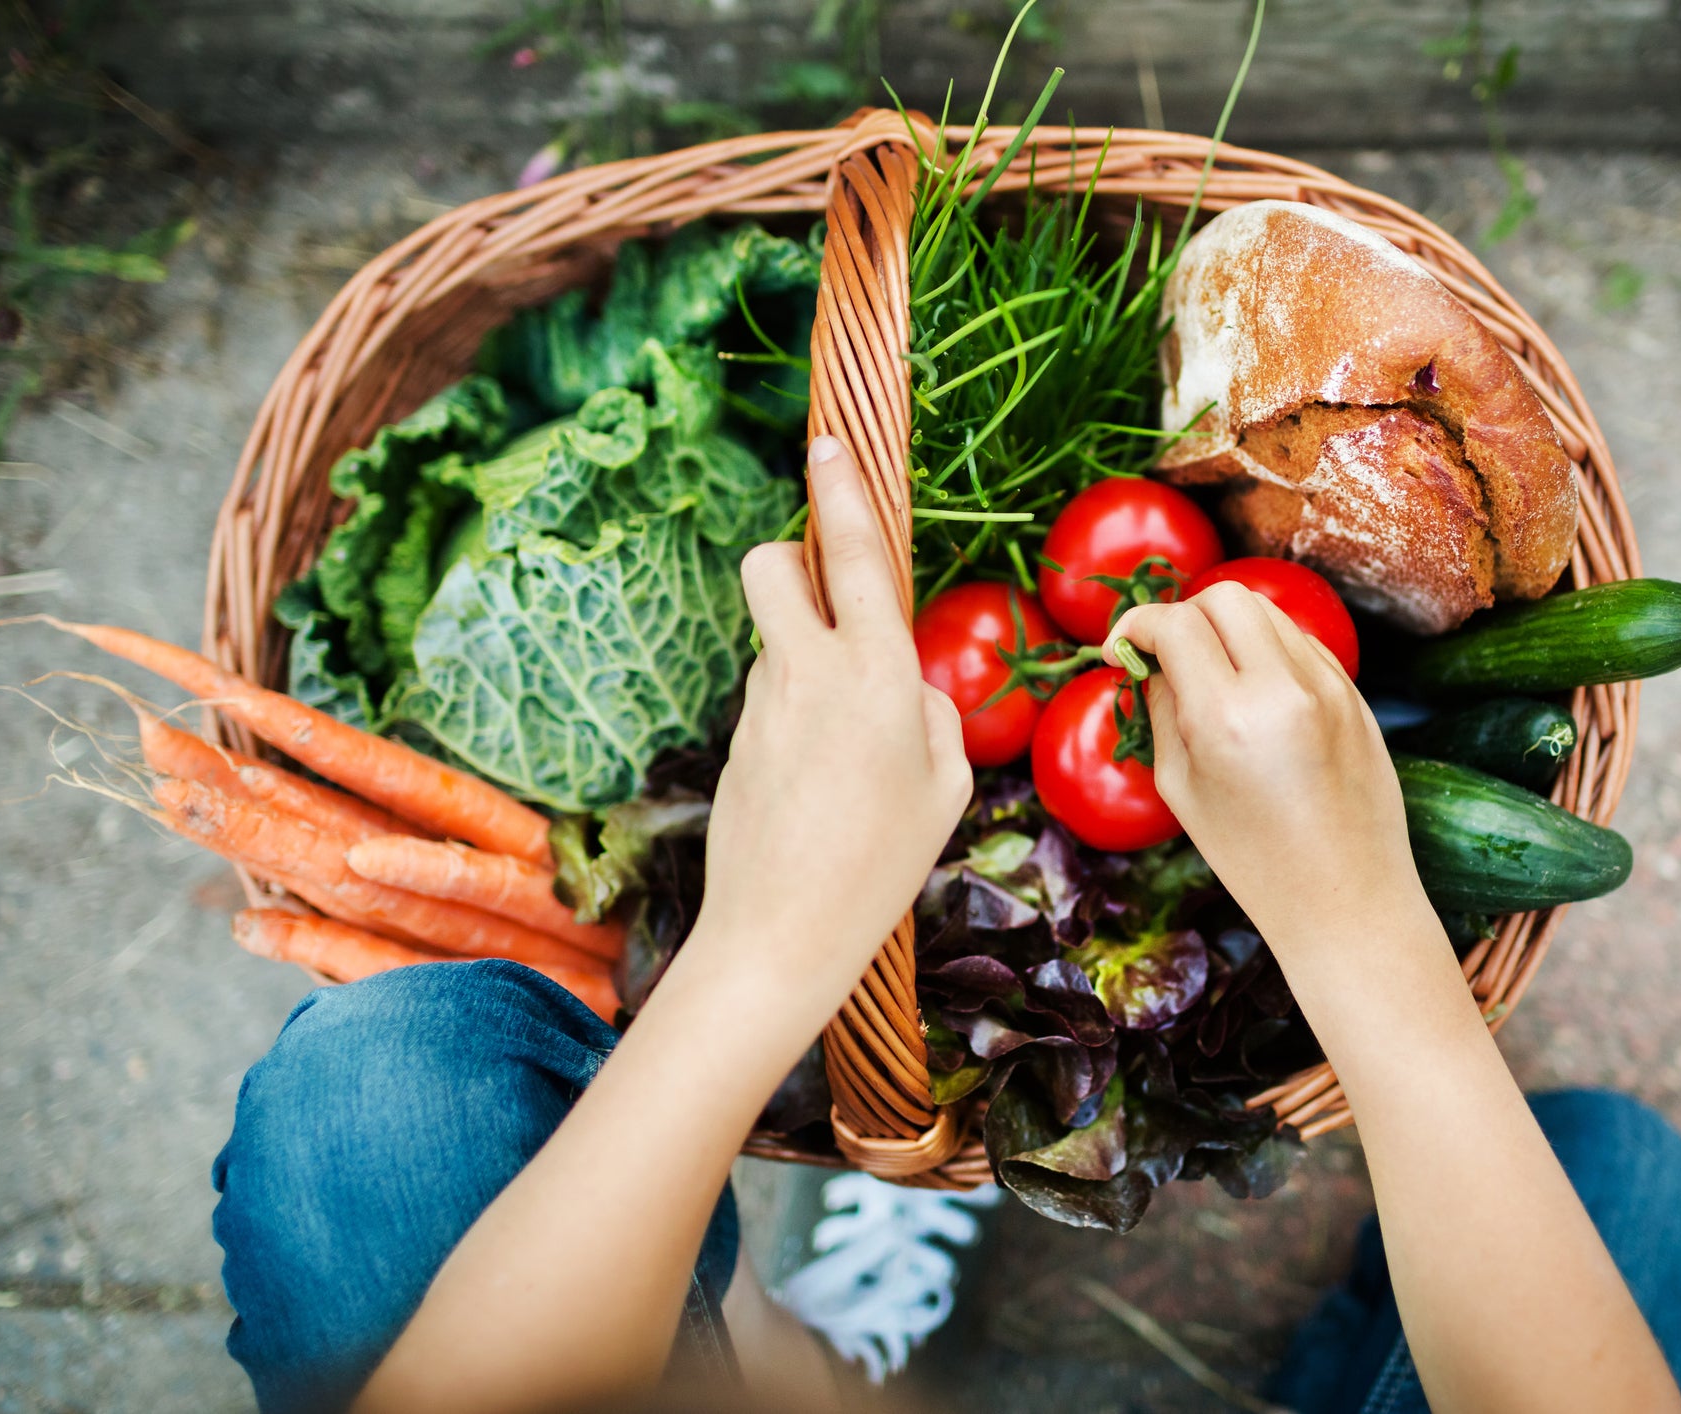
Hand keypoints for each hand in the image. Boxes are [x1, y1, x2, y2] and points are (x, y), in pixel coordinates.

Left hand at [691, 436, 972, 1011]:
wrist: (779, 933)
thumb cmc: (881, 863)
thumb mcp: (944, 786)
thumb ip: (932, 715)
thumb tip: (905, 687)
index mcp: (874, 673)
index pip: (854, 554)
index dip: (841, 491)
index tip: (827, 443)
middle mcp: (807, 672)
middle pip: (774, 566)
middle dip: (791, 557)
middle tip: (825, 597)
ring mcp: (762, 705)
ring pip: (778, 644)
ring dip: (808, 664)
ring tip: (847, 760)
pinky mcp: (735, 741)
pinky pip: (773, 703)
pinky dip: (797, 723)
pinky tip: (818, 793)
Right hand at [1105, 582, 1434, 964]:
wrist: (1345, 897)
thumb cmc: (1252, 858)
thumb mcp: (1182, 788)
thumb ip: (1162, 710)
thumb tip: (1151, 661)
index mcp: (1227, 717)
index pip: (1175, 624)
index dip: (1136, 626)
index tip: (1121, 651)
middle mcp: (1283, 688)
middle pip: (1224, 597)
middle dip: (1184, 614)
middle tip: (1168, 656)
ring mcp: (1328, 686)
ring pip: (1266, 611)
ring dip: (1228, 628)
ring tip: (1213, 675)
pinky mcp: (1354, 694)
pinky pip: (1301, 642)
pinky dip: (1268, 649)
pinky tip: (1255, 693)